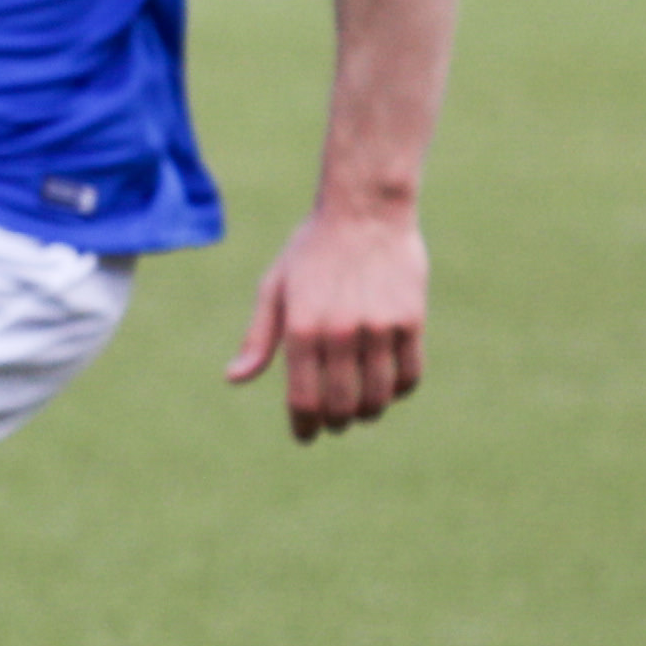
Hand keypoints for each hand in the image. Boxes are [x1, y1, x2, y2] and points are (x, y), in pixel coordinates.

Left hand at [224, 201, 427, 439]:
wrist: (365, 210)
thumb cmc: (312, 250)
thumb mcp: (274, 287)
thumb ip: (258, 337)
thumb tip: (234, 379)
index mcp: (301, 327)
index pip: (303, 399)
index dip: (304, 426)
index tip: (305, 435)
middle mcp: (340, 331)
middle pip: (341, 405)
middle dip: (335, 423)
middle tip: (334, 423)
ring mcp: (379, 327)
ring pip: (378, 396)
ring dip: (368, 412)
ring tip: (360, 409)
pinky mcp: (410, 320)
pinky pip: (409, 374)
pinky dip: (398, 390)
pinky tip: (387, 386)